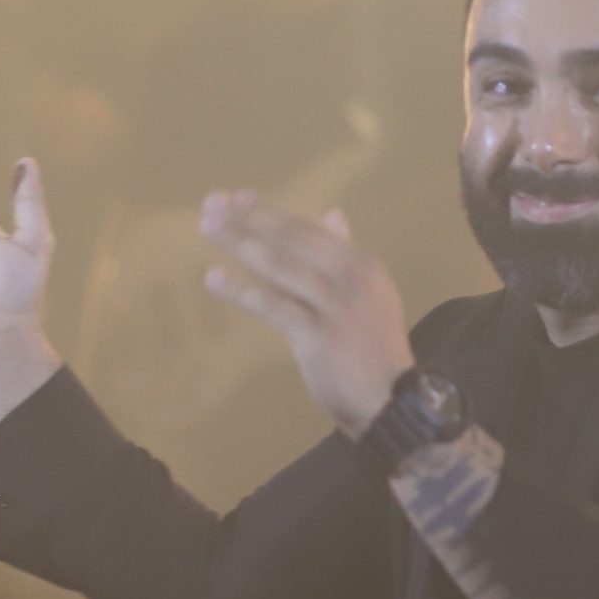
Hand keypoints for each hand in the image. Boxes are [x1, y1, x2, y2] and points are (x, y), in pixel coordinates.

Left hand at [197, 192, 413, 435]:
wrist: (391, 400)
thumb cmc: (374, 348)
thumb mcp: (369, 293)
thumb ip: (347, 254)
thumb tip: (332, 214)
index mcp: (362, 264)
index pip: (309, 229)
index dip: (271, 212)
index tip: (237, 198)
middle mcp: (350, 278)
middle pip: (291, 241)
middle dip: (248, 220)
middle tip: (211, 204)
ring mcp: (334, 307)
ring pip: (280, 266)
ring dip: (240, 243)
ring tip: (208, 228)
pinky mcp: (317, 336)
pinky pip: (273, 307)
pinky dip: (241, 291)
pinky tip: (214, 279)